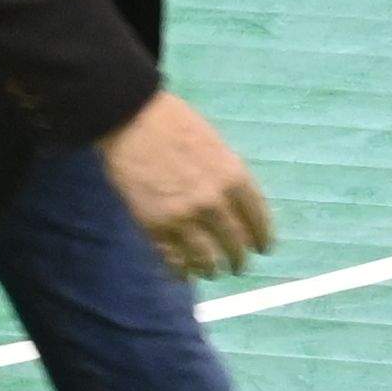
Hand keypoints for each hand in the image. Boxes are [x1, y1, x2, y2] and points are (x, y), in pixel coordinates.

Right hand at [95, 92, 277, 280]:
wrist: (129, 118)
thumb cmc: (173, 124)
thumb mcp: (215, 146)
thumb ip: (228, 179)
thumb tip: (238, 210)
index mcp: (234, 177)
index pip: (258, 221)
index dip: (262, 238)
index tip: (262, 248)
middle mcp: (214, 202)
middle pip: (236, 245)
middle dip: (238, 259)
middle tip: (236, 264)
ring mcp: (184, 217)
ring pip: (207, 261)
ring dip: (211, 269)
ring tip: (210, 270)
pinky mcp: (156, 227)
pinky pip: (174, 261)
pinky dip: (181, 271)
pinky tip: (184, 273)